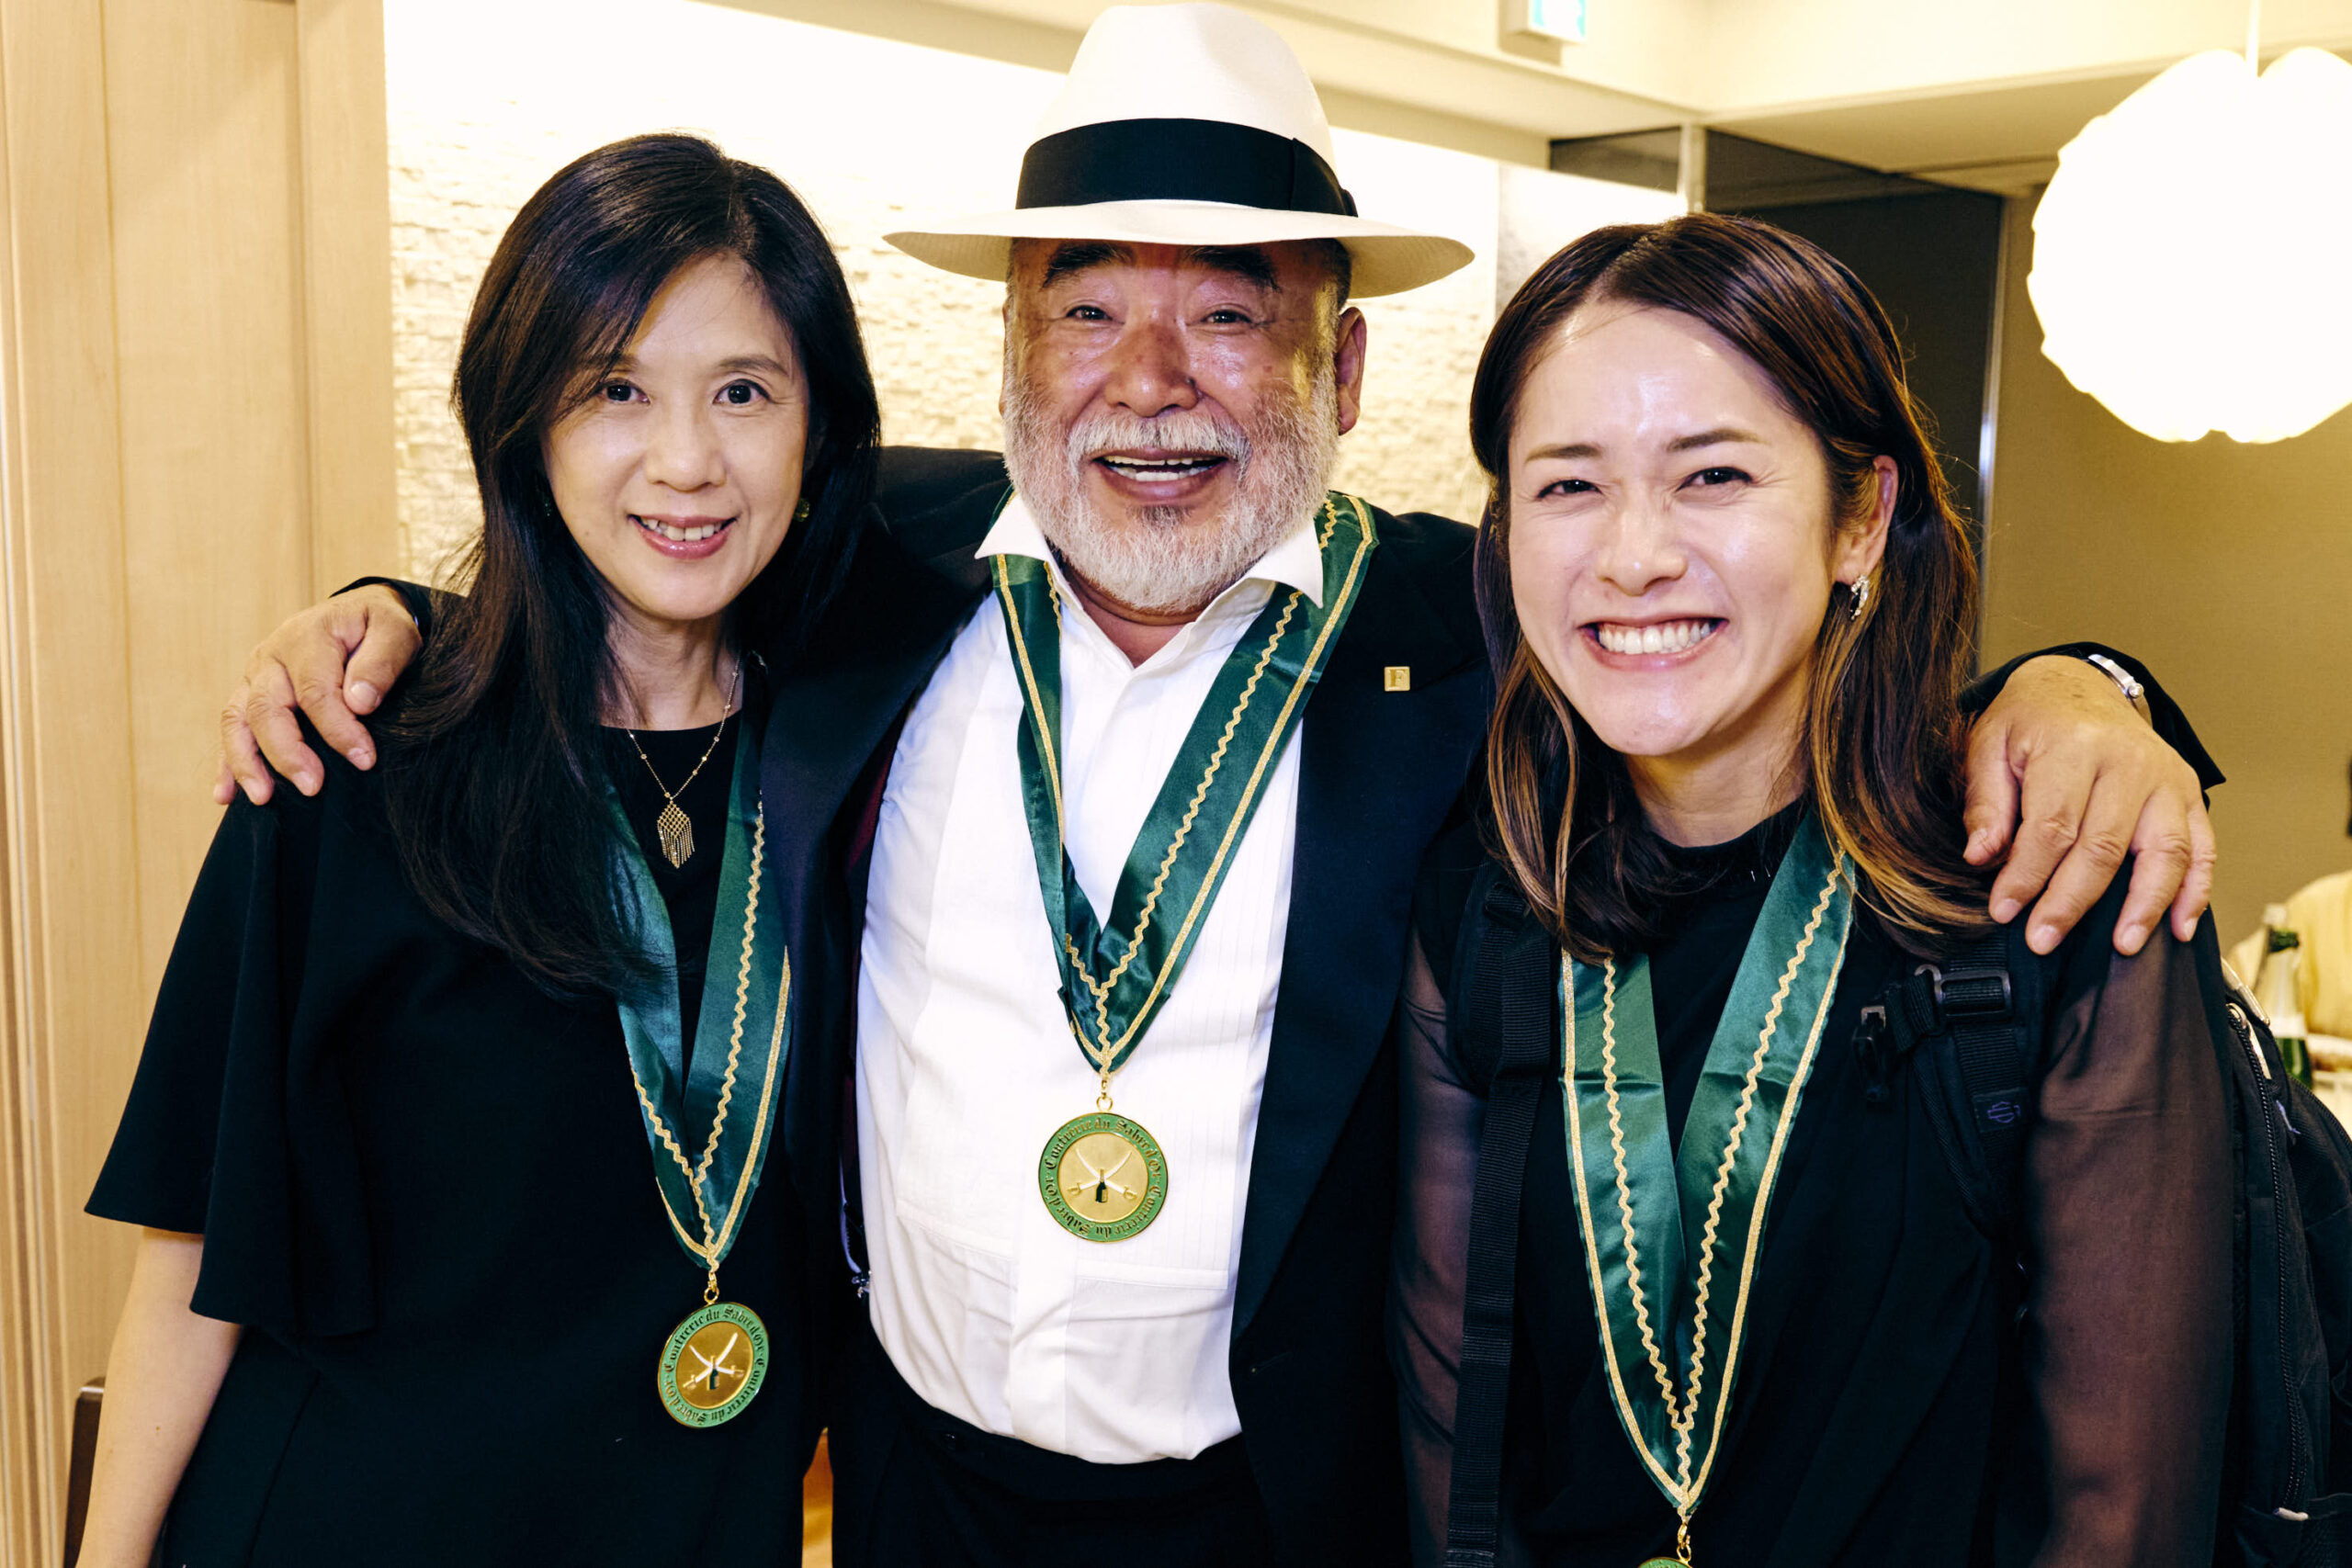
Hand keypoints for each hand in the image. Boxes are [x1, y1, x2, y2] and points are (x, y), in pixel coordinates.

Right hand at [215, 586, 420, 805]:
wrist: (359, 613)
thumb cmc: (378, 626)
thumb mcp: (395, 630)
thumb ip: (382, 661)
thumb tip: (359, 701)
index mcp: (307, 638)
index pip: (315, 691)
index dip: (338, 730)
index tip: (364, 760)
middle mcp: (272, 657)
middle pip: (267, 708)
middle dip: (287, 753)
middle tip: (313, 787)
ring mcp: (256, 676)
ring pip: (238, 719)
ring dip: (246, 762)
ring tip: (262, 797)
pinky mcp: (249, 693)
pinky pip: (232, 729)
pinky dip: (228, 762)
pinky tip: (227, 795)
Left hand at [1962, 655, 2214, 956]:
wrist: (2077, 685)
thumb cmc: (2030, 721)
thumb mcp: (1989, 746)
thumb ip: (1986, 803)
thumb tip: (1981, 856)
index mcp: (2074, 746)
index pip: (2052, 826)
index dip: (2027, 875)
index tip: (2004, 910)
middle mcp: (2129, 762)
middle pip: (2105, 846)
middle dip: (2072, 902)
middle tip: (2044, 940)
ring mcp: (2167, 779)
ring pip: (2165, 852)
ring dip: (2144, 906)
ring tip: (2122, 946)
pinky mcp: (2189, 793)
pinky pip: (2203, 848)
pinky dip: (2196, 892)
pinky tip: (2180, 928)